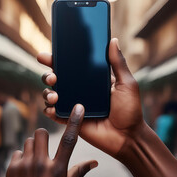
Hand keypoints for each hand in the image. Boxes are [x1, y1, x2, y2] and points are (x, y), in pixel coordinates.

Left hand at [3, 104, 97, 176]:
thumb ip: (79, 172)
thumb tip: (95, 162)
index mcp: (58, 170)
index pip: (69, 141)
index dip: (75, 122)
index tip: (78, 107)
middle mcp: (41, 166)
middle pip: (41, 132)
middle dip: (43, 137)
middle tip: (44, 149)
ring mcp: (25, 167)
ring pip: (28, 141)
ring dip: (32, 148)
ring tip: (34, 163)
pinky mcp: (12, 169)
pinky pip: (17, 152)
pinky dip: (22, 159)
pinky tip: (24, 171)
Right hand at [37, 38, 143, 156]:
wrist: (128, 136)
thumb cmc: (130, 110)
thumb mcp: (127, 83)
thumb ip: (118, 63)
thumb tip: (113, 40)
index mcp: (91, 80)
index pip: (71, 66)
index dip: (57, 60)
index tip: (46, 56)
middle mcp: (80, 90)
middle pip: (57, 79)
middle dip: (48, 76)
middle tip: (52, 77)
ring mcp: (74, 105)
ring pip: (52, 95)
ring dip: (48, 92)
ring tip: (55, 95)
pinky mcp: (71, 120)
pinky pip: (55, 114)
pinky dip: (50, 110)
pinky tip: (52, 108)